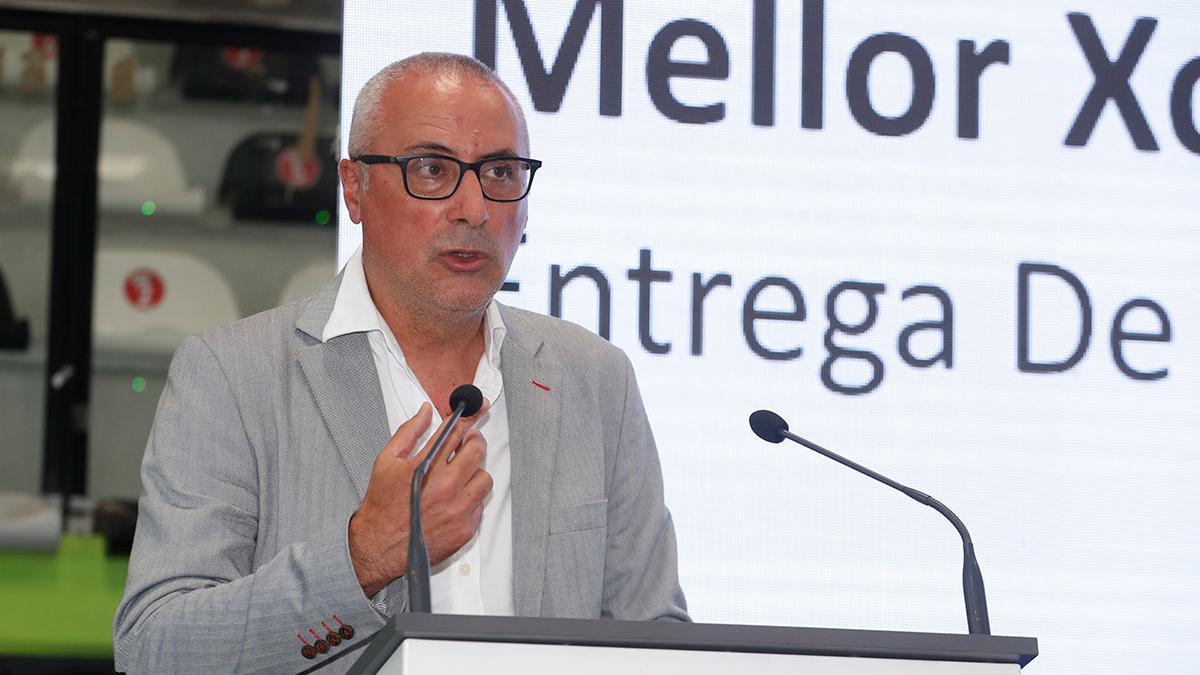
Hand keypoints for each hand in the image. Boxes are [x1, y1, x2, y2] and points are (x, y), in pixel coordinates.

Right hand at [348, 400, 492, 597]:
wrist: (379, 545)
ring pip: (484, 477)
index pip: (455, 431)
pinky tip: (454, 500)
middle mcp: (445, 486)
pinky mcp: (465, 528)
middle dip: (474, 442)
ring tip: (459, 477)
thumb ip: (409, 432)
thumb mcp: (387, 461)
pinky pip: (481, 504)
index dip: (467, 417)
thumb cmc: (382, 504)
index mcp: (426, 466)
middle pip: (477, 450)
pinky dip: (471, 499)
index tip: (475, 410)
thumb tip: (425, 411)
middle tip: (468, 443)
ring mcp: (458, 509)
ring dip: (474, 473)